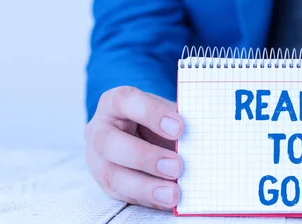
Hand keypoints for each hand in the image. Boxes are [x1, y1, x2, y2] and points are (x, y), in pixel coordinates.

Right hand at [85, 86, 183, 209]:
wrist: (137, 132)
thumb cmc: (153, 118)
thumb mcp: (163, 111)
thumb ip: (177, 120)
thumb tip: (203, 133)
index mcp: (114, 102)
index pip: (125, 101)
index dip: (151, 114)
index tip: (179, 127)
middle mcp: (99, 130)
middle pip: (110, 143)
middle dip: (145, 157)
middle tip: (176, 166)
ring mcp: (97, 160)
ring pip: (112, 175)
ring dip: (145, 187)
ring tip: (173, 193)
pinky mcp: (106, 183)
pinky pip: (122, 195)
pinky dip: (147, 199)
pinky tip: (166, 201)